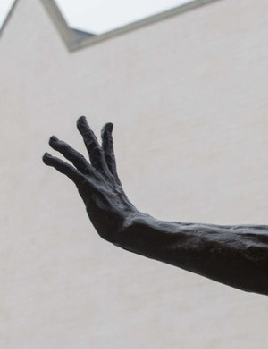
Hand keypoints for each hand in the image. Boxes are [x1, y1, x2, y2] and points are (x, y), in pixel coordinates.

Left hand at [43, 116, 138, 243]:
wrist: (130, 229)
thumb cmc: (131, 229)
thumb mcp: (127, 219)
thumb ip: (127, 216)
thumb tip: (140, 225)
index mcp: (114, 184)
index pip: (109, 158)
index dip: (107, 141)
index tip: (107, 125)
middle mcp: (105, 178)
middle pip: (96, 150)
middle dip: (88, 134)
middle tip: (81, 118)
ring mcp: (97, 182)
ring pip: (79, 158)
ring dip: (64, 147)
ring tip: (51, 139)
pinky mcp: (88, 187)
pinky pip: (70, 171)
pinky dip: (57, 163)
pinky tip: (46, 156)